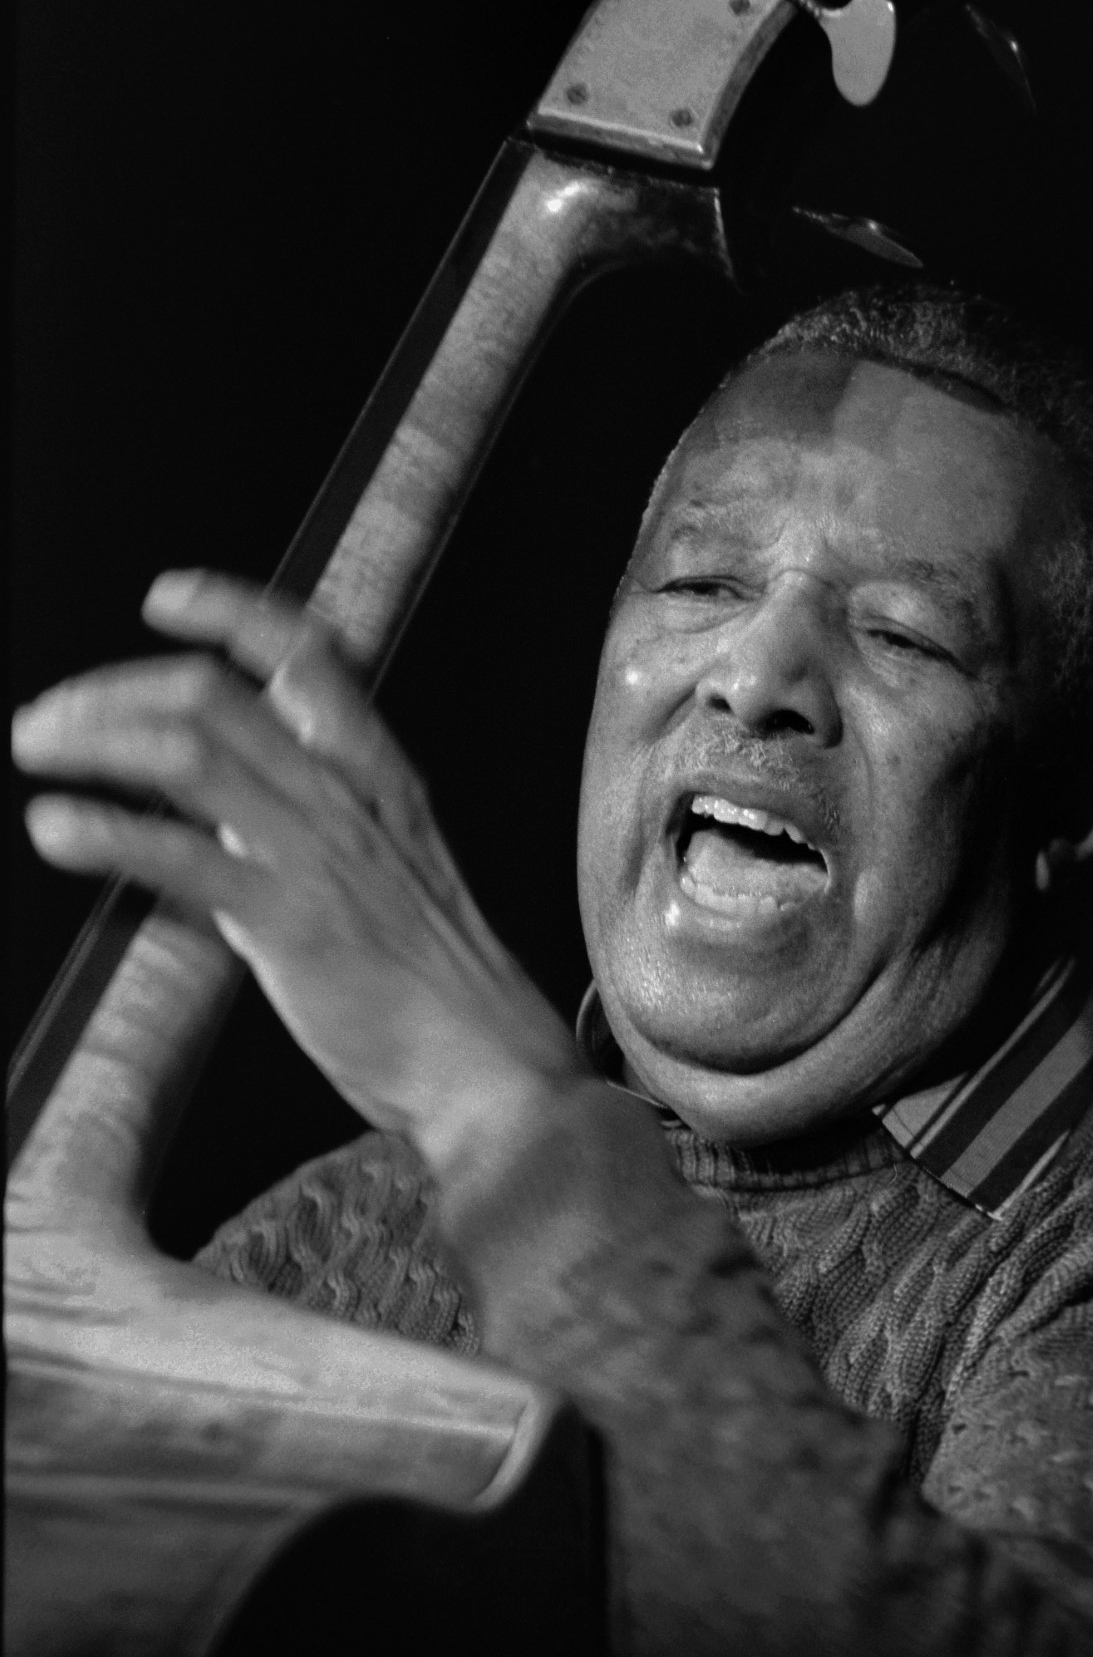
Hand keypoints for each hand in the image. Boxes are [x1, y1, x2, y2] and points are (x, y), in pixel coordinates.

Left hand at [11, 571, 582, 1156]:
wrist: (484, 1058)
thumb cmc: (435, 980)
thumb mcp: (389, 871)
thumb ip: (306, 832)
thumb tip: (215, 823)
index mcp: (377, 776)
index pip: (309, 655)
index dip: (231, 611)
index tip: (165, 598)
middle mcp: (345, 795)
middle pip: (215, 694)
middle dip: (116, 689)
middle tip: (52, 715)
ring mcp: (317, 851)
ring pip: (189, 751)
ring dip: (96, 737)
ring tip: (38, 748)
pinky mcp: (287, 918)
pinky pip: (180, 855)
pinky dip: (106, 830)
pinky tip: (56, 826)